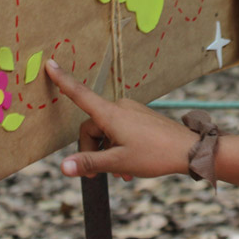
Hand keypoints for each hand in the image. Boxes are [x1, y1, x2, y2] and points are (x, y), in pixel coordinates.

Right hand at [45, 59, 197, 178]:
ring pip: (107, 132)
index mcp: (111, 114)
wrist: (189, 150)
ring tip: (119, 174)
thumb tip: (62, 167)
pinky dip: (119, 149)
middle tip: (97, 175)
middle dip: (91, 150)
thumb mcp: (118, 162)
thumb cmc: (154, 154)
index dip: (63, 80)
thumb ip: (89, 163)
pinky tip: (127, 170)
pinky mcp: (140, 117)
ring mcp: (131, 111)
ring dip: (107, 153)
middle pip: (92, 127)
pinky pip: (120, 131)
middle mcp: (120, 108)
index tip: (50, 63)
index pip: (80, 94)